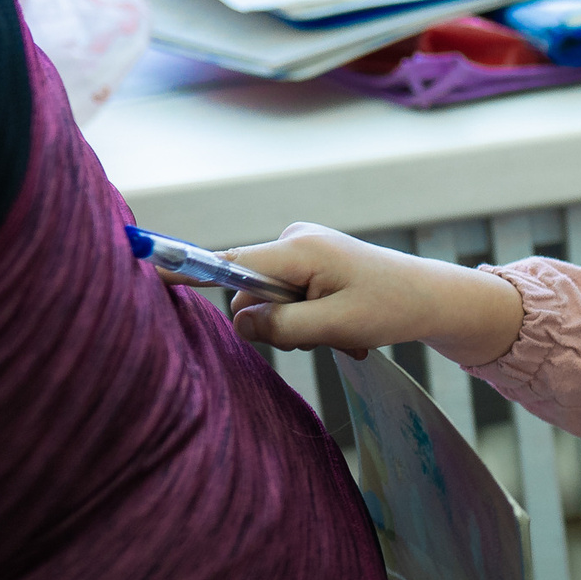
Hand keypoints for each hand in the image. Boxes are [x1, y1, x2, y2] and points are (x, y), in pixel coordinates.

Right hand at [204, 222, 523, 366]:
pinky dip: (310, 320)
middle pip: (248, 291)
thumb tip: (238, 321)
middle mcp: (293, 240)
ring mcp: (300, 250)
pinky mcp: (307, 262)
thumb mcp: (336, 327)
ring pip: (269, 301)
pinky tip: (343, 328)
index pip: (228, 263)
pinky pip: (287, 298)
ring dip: (299, 326)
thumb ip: (282, 326)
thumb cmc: (392, 310)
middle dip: (277, 323)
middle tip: (324, 338)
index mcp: (297, 249)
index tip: (146, 272)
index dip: (188, 272)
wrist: (434, 298)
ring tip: (342, 332)